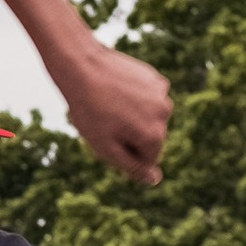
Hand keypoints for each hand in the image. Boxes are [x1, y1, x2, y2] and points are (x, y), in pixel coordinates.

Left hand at [60, 38, 173, 186]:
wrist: (81, 66)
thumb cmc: (89, 110)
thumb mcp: (106, 147)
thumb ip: (133, 167)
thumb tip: (155, 180)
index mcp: (154, 135)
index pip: (146, 160)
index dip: (123, 152)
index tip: (106, 136)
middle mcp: (164, 114)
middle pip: (150, 138)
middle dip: (130, 135)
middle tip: (104, 120)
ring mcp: (161, 94)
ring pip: (148, 118)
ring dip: (132, 117)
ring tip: (108, 104)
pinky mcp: (155, 79)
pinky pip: (148, 99)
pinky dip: (135, 99)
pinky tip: (116, 91)